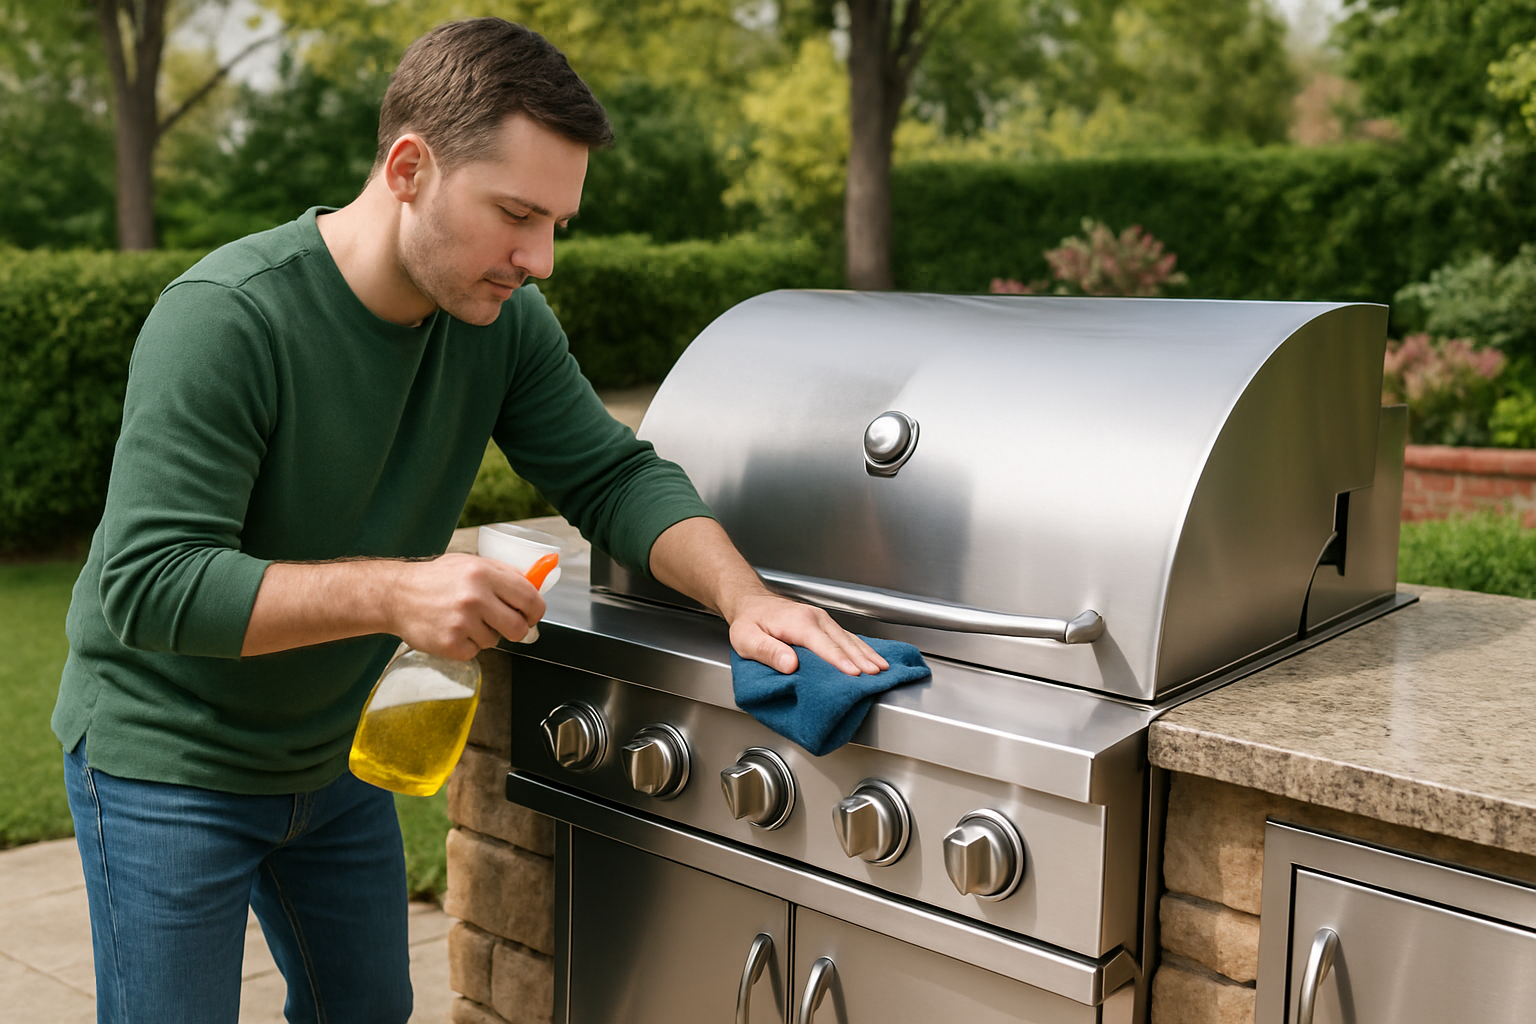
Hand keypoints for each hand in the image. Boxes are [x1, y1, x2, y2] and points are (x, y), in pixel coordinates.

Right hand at [385, 553, 544, 659]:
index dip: (536, 611)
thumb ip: (505, 574)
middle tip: (504, 624)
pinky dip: (468, 645)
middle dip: (516, 629)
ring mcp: (462, 622)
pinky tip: (453, 630)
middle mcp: (475, 597)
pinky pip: (475, 651)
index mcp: (484, 574)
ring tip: (466, 620)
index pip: (530, 599)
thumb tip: (535, 586)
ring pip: (496, 640)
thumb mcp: (472, 563)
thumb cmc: (436, 578)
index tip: (531, 615)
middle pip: (518, 627)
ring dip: (486, 634)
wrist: (397, 595)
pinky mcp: (451, 643)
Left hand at [724, 591, 888, 675]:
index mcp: (799, 623)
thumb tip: (790, 664)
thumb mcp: (746, 639)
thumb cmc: (748, 622)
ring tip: (882, 668)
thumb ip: (768, 651)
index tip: (856, 674)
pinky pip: (846, 637)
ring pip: (848, 638)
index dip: (841, 661)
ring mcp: (822, 620)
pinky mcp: (824, 624)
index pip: (825, 645)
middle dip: (861, 658)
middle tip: (877, 674)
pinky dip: (861, 648)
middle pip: (843, 641)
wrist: (750, 603)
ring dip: (866, 653)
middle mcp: (815, 618)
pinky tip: (871, 657)